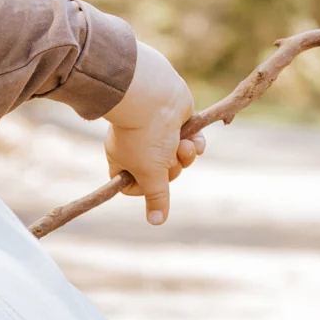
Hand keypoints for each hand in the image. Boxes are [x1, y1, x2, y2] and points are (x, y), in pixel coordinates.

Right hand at [104, 41, 204, 224]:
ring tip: (185, 144)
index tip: (153, 183)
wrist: (154, 97)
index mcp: (123, 162)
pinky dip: (196, 143)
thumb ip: (156, 197)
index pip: (135, 187)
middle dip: (171, 168)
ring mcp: (159, 136)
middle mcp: (139, 150)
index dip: (147, 189)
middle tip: (169, 158)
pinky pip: (191, 141)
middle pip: (162, 174)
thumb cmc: (145, 136)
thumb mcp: (151, 172)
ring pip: (178, 158)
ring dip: (185, 155)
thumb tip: (157, 222)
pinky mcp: (177, 123)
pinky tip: (195, 139)